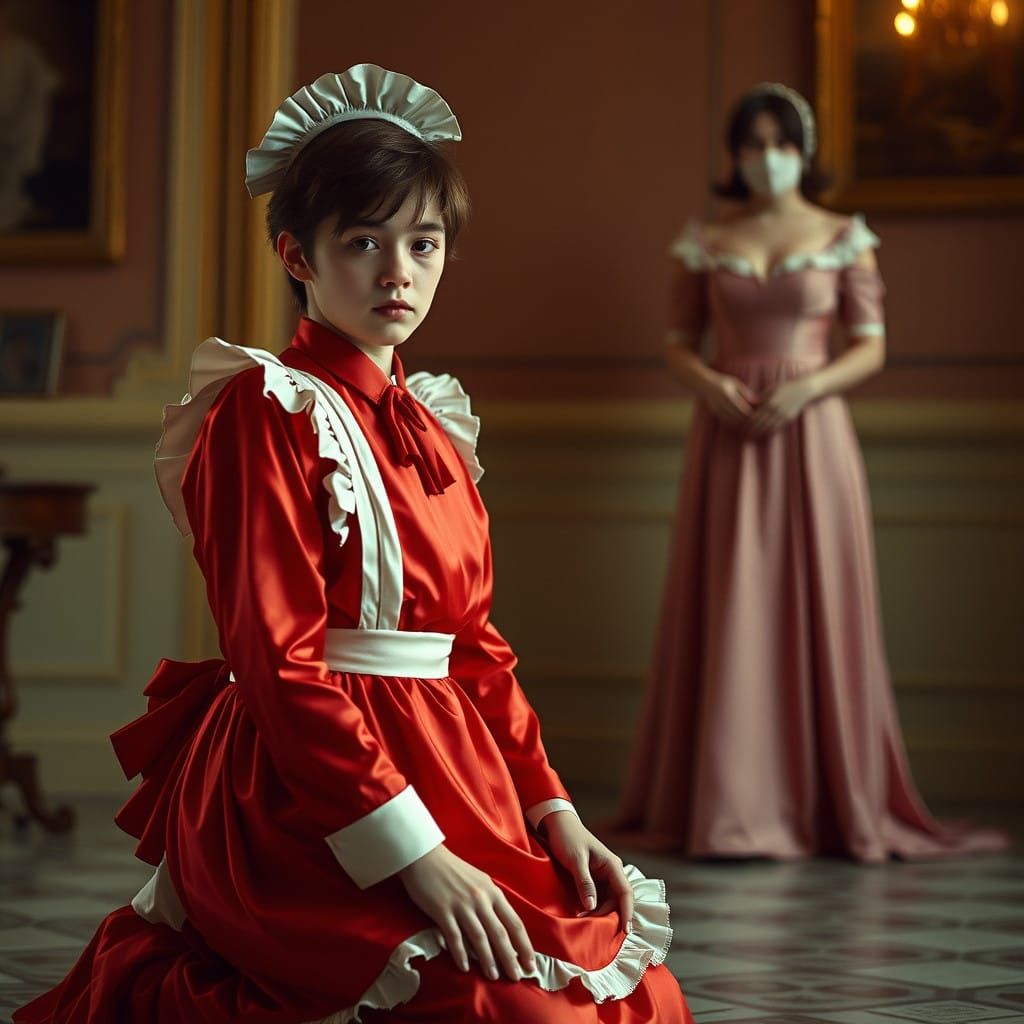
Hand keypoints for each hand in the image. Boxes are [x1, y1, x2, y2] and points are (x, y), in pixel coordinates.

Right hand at [398, 845, 534, 980]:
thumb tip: (503, 930)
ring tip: (494, 977)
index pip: (514, 922)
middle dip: (510, 958)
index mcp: (493, 891)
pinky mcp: (442, 910)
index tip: (531, 964)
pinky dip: (461, 953)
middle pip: (500, 933)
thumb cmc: (454, 870)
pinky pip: (454, 936)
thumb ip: (491, 902)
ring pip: (479, 937)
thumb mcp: (479, 881)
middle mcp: (480, 899)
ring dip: (488, 960)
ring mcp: (461, 905)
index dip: (524, 945)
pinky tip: (465, 967)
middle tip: (517, 977)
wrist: (425, 856)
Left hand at [540, 811, 633, 933]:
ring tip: (585, 923)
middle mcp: (612, 872)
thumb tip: (591, 907)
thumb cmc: (567, 838)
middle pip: (617, 900)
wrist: (557, 824)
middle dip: (607, 916)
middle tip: (592, 928)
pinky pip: (599, 898)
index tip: (625, 931)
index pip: (625, 892)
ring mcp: (603, 876)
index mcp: (612, 865)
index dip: (627, 912)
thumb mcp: (575, 860)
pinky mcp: (594, 879)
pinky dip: (593, 908)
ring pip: (608, 901)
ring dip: (599, 913)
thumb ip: (584, 882)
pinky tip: (583, 914)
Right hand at [700, 373, 756, 427]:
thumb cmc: (723, 382)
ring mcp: (717, 408)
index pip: (742, 409)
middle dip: (746, 418)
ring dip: (739, 421)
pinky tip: (737, 419)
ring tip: (746, 419)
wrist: (705, 385)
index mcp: (729, 395)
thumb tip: (757, 402)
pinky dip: (733, 421)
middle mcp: (722, 403)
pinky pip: (726, 420)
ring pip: (731, 420)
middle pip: (738, 416)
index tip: (756, 412)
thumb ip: (746, 392)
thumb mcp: (735, 383)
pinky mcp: (715, 412)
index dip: (750, 413)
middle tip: (753, 418)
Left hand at [748, 378, 817, 434]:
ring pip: (768, 428)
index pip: (755, 416)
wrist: (804, 390)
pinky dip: (768, 432)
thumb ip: (760, 399)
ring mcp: (783, 416)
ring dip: (759, 433)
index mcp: (770, 402)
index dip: (747, 423)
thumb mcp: (771, 390)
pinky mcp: (789, 419)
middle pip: (760, 424)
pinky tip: (762, 434)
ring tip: (751, 437)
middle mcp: (776, 410)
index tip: (741, 426)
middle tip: (743, 435)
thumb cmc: (785, 388)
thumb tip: (749, 407)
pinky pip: (776, 428)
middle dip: (751, 430)